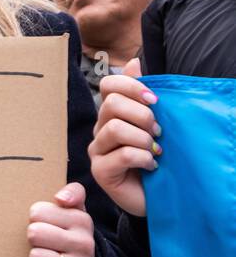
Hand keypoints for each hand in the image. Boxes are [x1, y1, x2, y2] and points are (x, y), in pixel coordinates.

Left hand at [28, 182, 95, 256]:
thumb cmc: (71, 237)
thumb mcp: (75, 212)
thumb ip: (72, 193)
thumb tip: (60, 198)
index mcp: (81, 219)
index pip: (37, 212)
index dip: (36, 220)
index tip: (47, 226)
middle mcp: (85, 242)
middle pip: (34, 233)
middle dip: (34, 241)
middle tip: (45, 244)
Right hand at [88, 57, 158, 216]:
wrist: (156, 195)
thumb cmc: (155, 157)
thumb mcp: (153, 123)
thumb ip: (142, 93)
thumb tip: (133, 61)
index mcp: (111, 114)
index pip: (109, 85)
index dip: (132, 87)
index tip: (156, 101)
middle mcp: (99, 130)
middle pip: (112, 105)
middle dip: (143, 115)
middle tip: (159, 132)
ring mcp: (97, 151)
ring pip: (115, 129)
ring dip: (143, 139)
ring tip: (155, 151)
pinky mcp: (100, 172)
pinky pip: (122, 155)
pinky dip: (143, 158)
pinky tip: (151, 165)